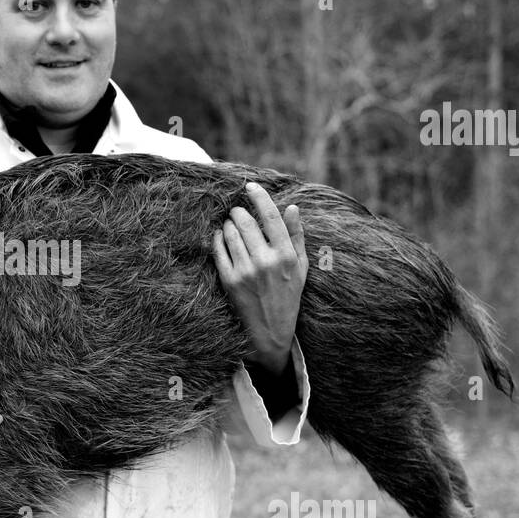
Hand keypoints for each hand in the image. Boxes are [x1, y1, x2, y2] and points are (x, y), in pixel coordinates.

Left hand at [212, 182, 307, 375]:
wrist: (270, 331)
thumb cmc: (288, 296)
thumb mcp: (300, 267)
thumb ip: (296, 236)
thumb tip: (292, 208)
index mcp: (286, 256)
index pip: (271, 217)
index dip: (260, 197)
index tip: (251, 186)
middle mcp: (266, 262)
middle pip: (246, 222)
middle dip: (239, 211)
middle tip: (237, 211)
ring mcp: (246, 271)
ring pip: (230, 233)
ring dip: (228, 224)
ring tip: (231, 225)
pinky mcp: (229, 281)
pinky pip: (218, 250)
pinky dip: (217, 238)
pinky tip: (220, 237)